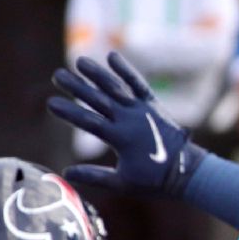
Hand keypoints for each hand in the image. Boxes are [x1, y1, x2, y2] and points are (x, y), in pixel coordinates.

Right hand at [48, 51, 205, 197]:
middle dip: (77, 86)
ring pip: (116, 87)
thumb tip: (66, 173)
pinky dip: (125, 71)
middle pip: (98, 99)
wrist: (187, 171)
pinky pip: (137, 84)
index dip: (69, 111)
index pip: (89, 121)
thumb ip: (94, 176)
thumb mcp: (123, 183)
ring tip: (79, 61)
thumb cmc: (155, 181)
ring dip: (97, 74)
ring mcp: (142, 110)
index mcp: (120, 138)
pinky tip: (112, 56)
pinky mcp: (153, 105)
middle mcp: (130, 119)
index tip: (51, 102)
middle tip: (57, 74)